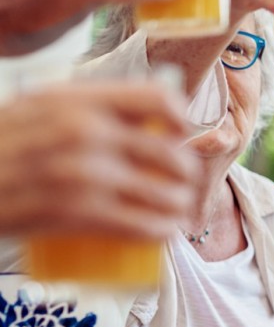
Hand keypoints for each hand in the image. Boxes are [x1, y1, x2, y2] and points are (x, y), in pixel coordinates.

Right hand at [0, 81, 201, 238]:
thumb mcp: (35, 108)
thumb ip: (82, 108)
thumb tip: (141, 119)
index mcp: (75, 99)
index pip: (157, 97)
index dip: (179, 116)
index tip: (180, 131)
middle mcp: (84, 131)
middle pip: (171, 153)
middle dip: (184, 173)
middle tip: (180, 183)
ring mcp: (83, 173)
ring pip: (165, 193)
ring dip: (178, 205)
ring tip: (175, 208)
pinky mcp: (76, 213)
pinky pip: (142, 224)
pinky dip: (161, 230)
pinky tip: (164, 230)